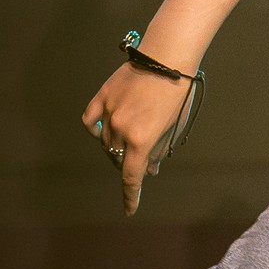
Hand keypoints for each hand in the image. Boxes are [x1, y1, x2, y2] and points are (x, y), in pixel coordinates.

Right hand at [82, 65, 188, 217]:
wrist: (167, 59)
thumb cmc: (177, 93)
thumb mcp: (173, 127)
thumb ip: (158, 150)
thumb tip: (149, 169)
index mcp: (142, 139)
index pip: (132, 177)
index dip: (130, 196)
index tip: (130, 209)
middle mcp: (122, 128)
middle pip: (119, 158)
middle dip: (129, 162)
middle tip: (142, 157)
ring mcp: (110, 112)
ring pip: (106, 142)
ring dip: (117, 146)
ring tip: (132, 135)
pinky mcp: (102, 97)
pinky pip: (91, 122)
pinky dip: (97, 130)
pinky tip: (105, 131)